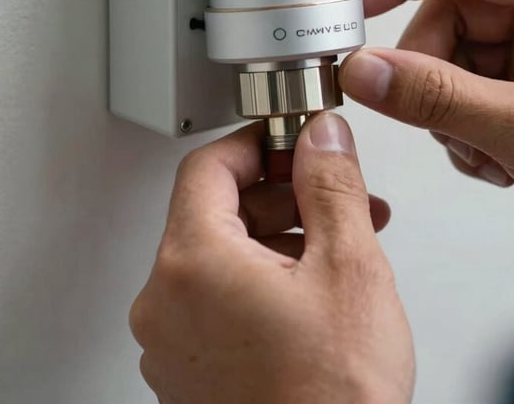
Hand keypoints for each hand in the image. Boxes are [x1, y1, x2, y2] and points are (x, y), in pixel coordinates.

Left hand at [129, 114, 414, 403]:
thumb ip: (331, 183)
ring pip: (222, 255)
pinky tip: (312, 285)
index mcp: (192, 265)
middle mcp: (166, 304)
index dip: (257, 144)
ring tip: (338, 241)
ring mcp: (173, 344)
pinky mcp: (190, 371)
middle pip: (215, 210)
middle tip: (330, 192)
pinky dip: (262, 277)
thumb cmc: (333, 399)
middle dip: (281, 193)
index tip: (291, 140)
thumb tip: (321, 136)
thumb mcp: (348, 264)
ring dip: (279, 235)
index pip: (208, 166)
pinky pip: (219, 298)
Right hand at [339, 0, 513, 263]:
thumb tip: (367, 71)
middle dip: (432, 74)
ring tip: (483, 152)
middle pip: (453, 19)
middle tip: (427, 115)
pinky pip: (473, 89)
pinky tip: (498, 161)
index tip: (358, 1)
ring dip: (451, 112)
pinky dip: (468, 128)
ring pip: (457, 60)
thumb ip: (436, 98)